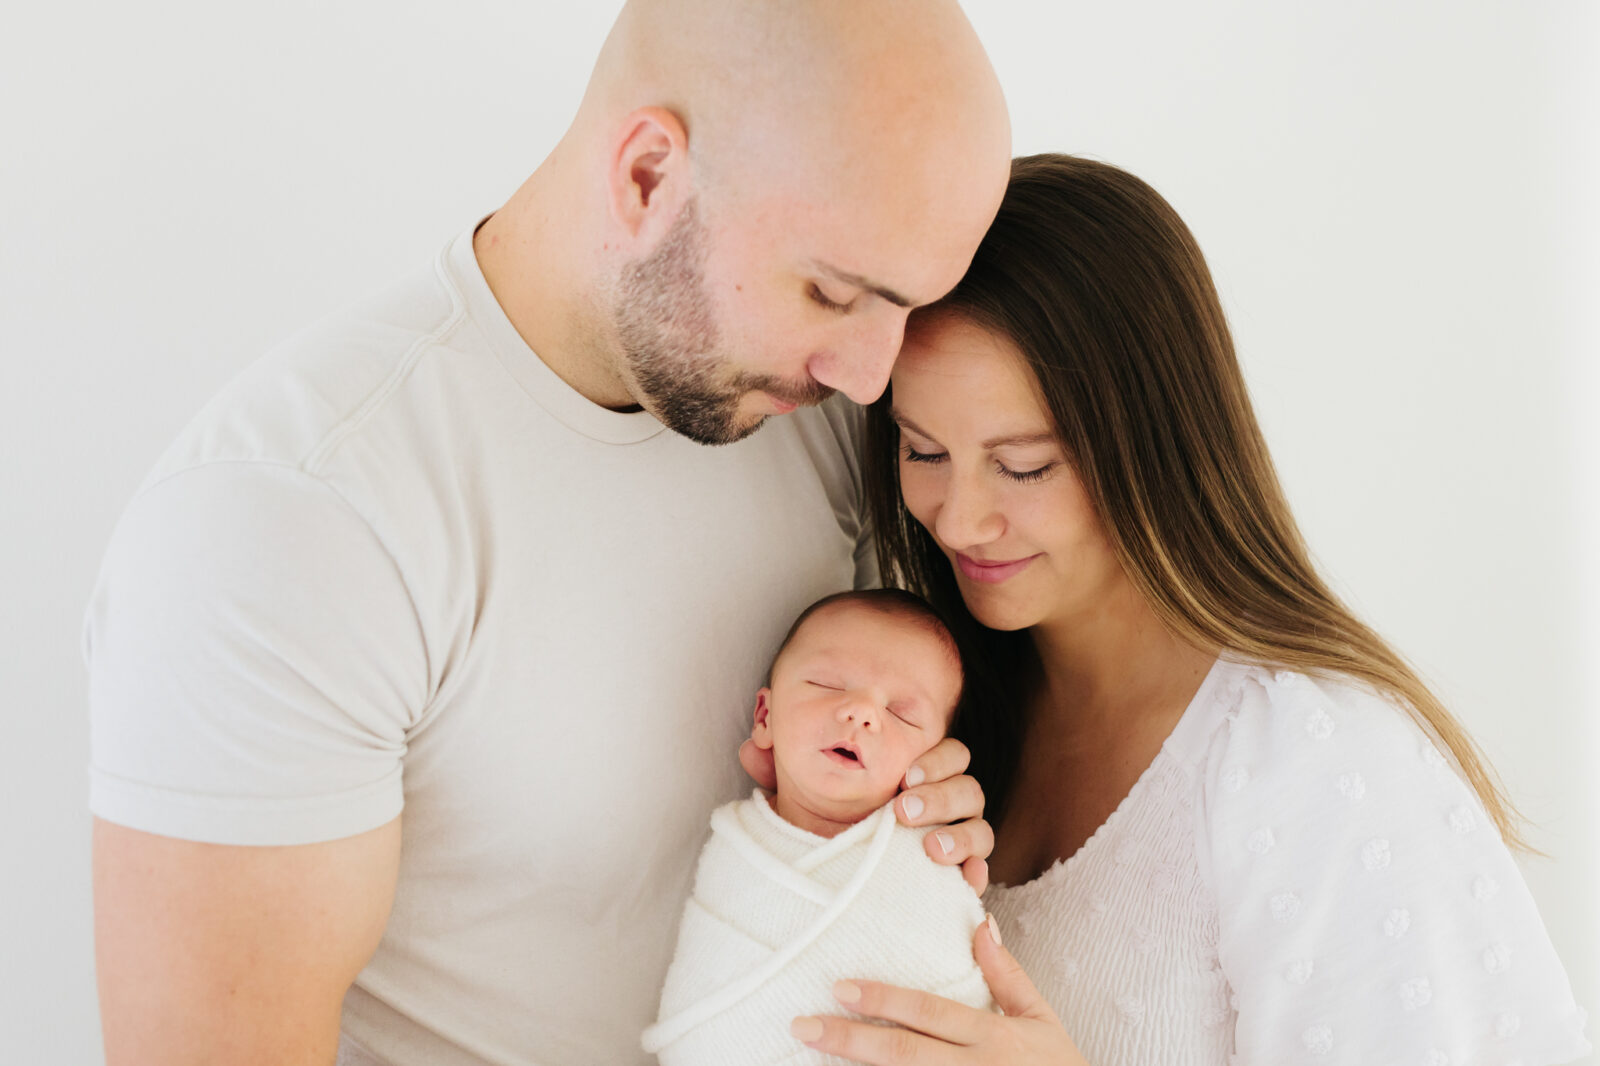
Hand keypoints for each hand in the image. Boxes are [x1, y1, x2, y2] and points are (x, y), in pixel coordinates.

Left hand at [738, 735, 994, 893]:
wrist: (842, 866)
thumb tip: (747, 750)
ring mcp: (957, 838)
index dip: (935, 761)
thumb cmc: (830, 817)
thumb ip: (778, 766)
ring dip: (959, 836)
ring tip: (926, 849)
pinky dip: (975, 876)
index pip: (950, 753)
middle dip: (941, 797)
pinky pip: (980, 873)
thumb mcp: (802, 789)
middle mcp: (947, 802)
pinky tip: (962, 882)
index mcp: (920, 772)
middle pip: (968, 787)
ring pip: (980, 828)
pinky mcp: (958, 876)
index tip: (903, 777)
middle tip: (903, 811)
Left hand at [791, 916, 1088, 1064]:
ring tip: (807, 1057)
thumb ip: (1008, 975)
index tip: (839, 986)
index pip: (929, 1013)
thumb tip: (980, 923)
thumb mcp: (1041, 1019)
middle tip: (803, 1024)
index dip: (884, 1000)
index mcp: (992, 1036)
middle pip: (904, 1055)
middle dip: (850, 1040)